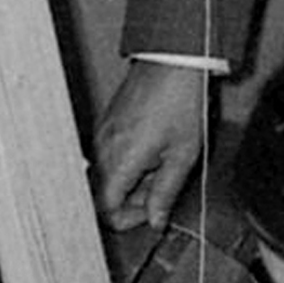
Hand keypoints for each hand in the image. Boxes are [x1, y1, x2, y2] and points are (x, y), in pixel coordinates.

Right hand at [93, 62, 210, 229]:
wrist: (172, 61)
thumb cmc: (181, 103)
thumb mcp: (182, 155)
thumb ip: (165, 193)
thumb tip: (155, 221)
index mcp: (119, 162)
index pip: (106, 210)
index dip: (129, 219)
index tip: (152, 212)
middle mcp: (102, 150)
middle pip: (104, 195)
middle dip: (132, 199)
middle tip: (161, 187)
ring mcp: (101, 136)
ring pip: (107, 177)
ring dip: (131, 181)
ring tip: (160, 165)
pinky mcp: (106, 125)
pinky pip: (109, 157)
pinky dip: (127, 164)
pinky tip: (152, 150)